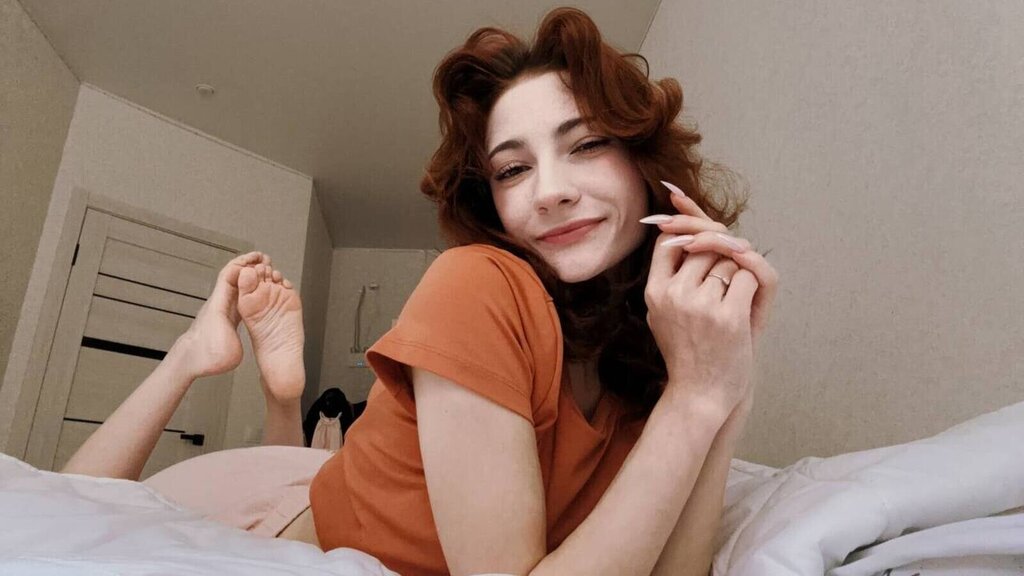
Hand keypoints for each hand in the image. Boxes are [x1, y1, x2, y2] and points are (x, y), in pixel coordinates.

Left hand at [174, 251, 269, 379]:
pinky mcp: (225, 318)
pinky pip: (238, 299)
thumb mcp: (229, 351)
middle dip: (249, 266)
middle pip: (234, 277)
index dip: (244, 263)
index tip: (258, 257)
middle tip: (265, 259)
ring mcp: (222, 310)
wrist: (190, 362)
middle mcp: (219, 304)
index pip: (230, 276)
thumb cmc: (206, 356)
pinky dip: (248, 291)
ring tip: (265, 273)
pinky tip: (257, 291)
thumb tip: (248, 333)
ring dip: (250, 278)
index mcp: (220, 307)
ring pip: (236, 287)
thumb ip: (239, 339)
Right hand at [645, 216, 756, 418]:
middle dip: (721, 252)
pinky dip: (752, 287)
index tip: (705, 238)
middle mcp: (673, 294)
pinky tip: (744, 307)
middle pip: (704, 245)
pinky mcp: (728, 317)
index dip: (688, 231)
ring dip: (738, 272)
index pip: (668, 241)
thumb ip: (671, 274)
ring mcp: (701, 305)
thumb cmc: (688, 352)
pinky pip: (747, 277)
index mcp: (654, 292)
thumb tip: (682, 230)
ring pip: (728, 259)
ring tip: (731, 300)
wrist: (700, 394)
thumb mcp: (663, 313)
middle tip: (729, 271)